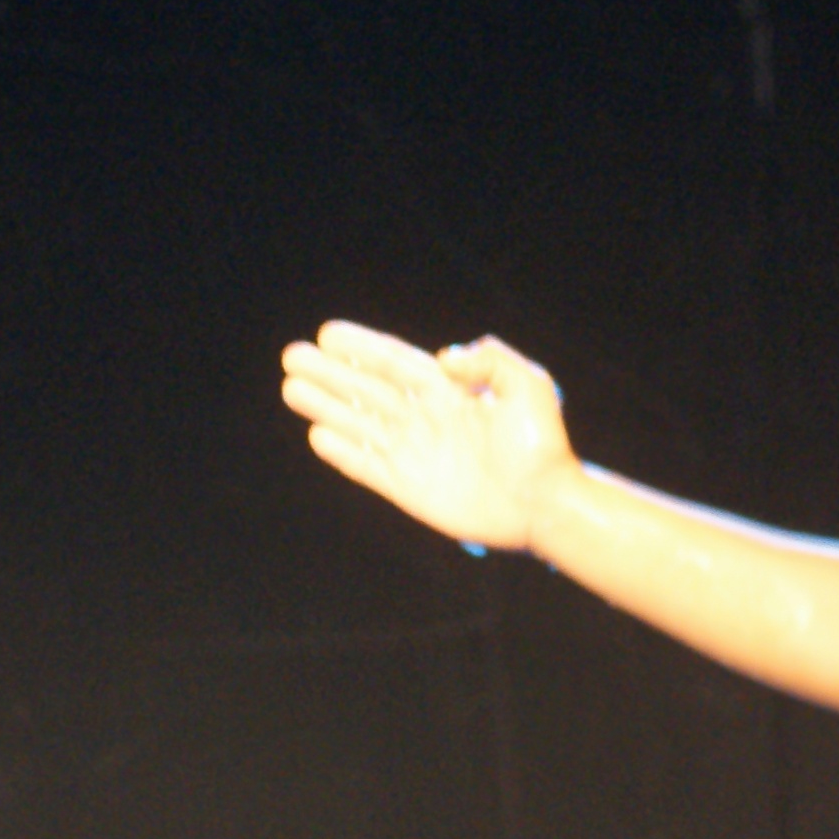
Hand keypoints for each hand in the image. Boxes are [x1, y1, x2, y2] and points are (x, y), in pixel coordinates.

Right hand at [281, 321, 576, 551]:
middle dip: (330, 373)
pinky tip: (318, 435)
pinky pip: (368, 466)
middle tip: (292, 356)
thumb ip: (490, 359)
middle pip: (367, 389)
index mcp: (449, 391)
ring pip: (361, 423)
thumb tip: (442, 358)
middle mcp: (426, 419)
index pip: (395, 362)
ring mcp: (416, 453)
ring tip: (292, 388)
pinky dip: (343, 453)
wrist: (546, 504)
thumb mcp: (529, 386)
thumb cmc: (543, 445)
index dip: (362, 348)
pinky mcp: (411, 489)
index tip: (328, 334)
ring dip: (326, 406)